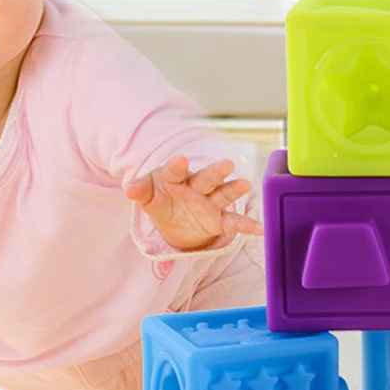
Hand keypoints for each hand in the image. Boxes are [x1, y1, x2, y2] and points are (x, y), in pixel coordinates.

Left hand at [125, 156, 263, 250]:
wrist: (173, 216)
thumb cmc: (161, 198)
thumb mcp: (148, 196)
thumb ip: (141, 192)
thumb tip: (130, 189)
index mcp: (176, 178)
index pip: (175, 171)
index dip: (177, 166)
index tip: (180, 160)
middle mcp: (196, 187)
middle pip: (206, 178)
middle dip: (215, 172)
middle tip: (226, 164)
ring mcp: (209, 202)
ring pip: (222, 194)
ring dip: (233, 190)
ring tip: (244, 185)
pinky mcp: (217, 219)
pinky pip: (232, 223)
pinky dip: (246, 226)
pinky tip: (259, 230)